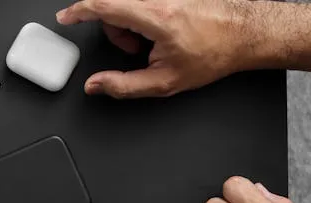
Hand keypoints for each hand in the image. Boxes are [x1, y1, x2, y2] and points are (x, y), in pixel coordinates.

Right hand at [56, 0, 259, 97]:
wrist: (245, 34)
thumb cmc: (213, 54)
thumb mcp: (164, 82)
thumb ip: (123, 86)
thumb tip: (95, 85)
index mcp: (154, 16)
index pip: (104, 5)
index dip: (79, 11)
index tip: (65, 17)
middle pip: (114, 6)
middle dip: (115, 30)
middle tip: (135, 50)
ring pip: (128, 5)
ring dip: (132, 24)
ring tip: (154, 42)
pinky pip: (143, 3)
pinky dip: (144, 17)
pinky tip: (162, 30)